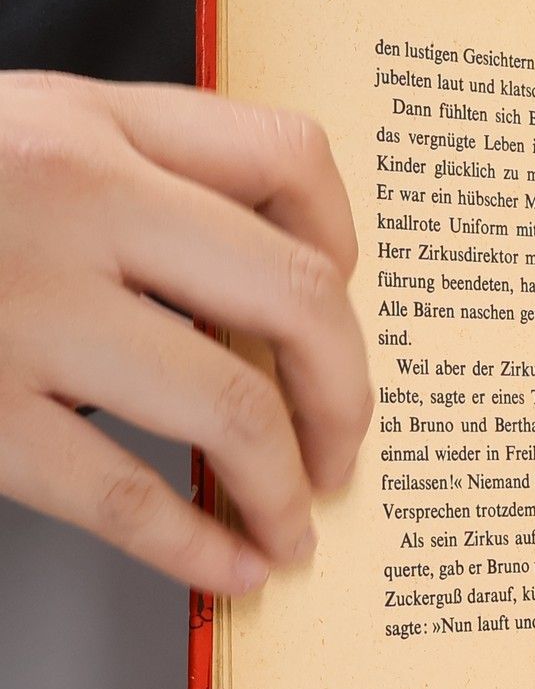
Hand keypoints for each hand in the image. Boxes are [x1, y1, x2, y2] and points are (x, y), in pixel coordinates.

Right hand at [0, 73, 372, 593]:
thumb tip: (257, 289)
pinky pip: (124, 492)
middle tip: (346, 449)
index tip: (346, 315)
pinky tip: (228, 567)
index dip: (347, 248)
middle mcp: (72, 198)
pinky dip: (199, 544)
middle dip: (346, 394)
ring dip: (288, 486)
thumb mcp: (9, 133)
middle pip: (298, 295)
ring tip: (296, 526)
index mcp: (87, 121)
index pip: (288, 160)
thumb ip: (126, 175)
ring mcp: (20, 304)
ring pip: (230, 406)